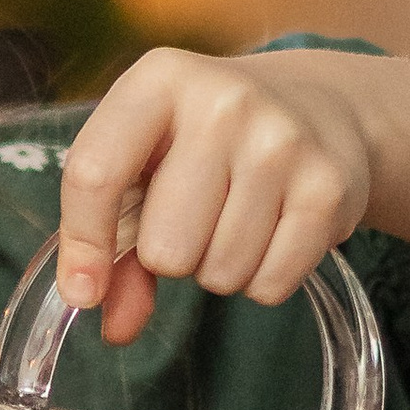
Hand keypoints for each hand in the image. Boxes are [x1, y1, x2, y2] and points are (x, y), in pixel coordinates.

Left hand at [54, 49, 372, 345]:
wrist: (315, 106)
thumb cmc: (206, 143)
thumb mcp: (148, 163)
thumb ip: (117, 245)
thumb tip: (115, 329)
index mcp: (158, 80)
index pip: (95, 173)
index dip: (83, 244)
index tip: (82, 292)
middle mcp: (222, 103)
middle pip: (164, 247)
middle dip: (171, 256)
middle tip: (193, 220)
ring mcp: (281, 143)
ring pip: (219, 273)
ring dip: (219, 268)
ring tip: (236, 219)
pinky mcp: (328, 187)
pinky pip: (270, 284)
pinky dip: (263, 280)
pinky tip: (272, 232)